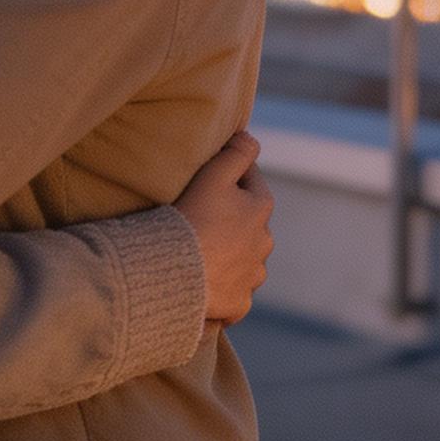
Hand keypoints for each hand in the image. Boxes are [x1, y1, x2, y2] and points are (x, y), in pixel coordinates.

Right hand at [174, 131, 272, 326]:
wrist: (174, 273)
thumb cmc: (192, 218)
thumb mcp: (213, 175)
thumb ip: (236, 152)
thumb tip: (250, 137)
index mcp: (261, 208)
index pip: (250, 180)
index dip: (227, 176)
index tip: (205, 179)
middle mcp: (265, 243)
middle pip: (248, 222)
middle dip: (230, 218)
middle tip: (197, 216)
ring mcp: (253, 276)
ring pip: (244, 259)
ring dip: (228, 255)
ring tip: (198, 252)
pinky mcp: (239, 303)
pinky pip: (233, 292)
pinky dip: (221, 287)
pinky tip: (202, 282)